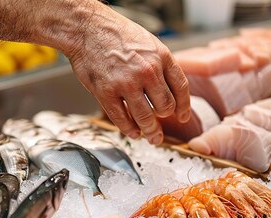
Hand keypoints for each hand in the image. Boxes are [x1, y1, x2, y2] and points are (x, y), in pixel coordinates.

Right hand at [65, 6, 190, 144]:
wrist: (86, 28)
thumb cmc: (115, 34)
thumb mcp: (149, 43)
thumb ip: (160, 66)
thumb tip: (168, 91)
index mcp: (161, 57)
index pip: (181, 88)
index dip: (183, 107)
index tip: (182, 116)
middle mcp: (147, 71)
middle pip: (165, 107)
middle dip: (164, 119)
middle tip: (160, 125)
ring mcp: (126, 83)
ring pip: (146, 118)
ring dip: (150, 131)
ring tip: (151, 136)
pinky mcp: (106, 93)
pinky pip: (122, 120)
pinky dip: (130, 130)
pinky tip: (133, 132)